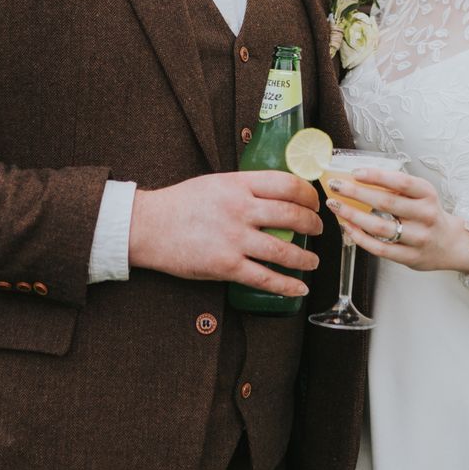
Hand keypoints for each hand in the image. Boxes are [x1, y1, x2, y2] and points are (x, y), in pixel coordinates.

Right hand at [129, 171, 322, 295]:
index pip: (286, 184)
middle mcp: (240, 208)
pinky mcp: (225, 265)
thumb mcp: (216, 183)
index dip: (308, 194)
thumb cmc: (181, 203)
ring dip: (306, 257)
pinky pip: (264, 277)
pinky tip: (298, 287)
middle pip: (292, 214)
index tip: (315, 202)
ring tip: (313, 260)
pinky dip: (286, 284)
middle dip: (313, 224)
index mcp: (239, 184)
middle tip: (319, 229)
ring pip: (283, 249)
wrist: (149, 226)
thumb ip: (245, 187)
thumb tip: (276, 194)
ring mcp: (234, 238)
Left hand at [326, 167, 468, 273]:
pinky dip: (360, 237)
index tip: (355, 172)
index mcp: (427, 194)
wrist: (451, 244)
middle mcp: (425, 215)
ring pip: (380, 227)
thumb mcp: (421, 194)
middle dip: (356, 193)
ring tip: (335, 205)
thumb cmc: (428, 213)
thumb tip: (358, 177)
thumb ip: (397, 186)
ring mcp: (418, 238)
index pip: (401, 182)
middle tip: (335, 186)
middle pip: (386, 202)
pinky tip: (347, 227)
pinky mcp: (410, 257)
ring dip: (352, 215)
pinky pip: (380, 248)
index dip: (376, 176)